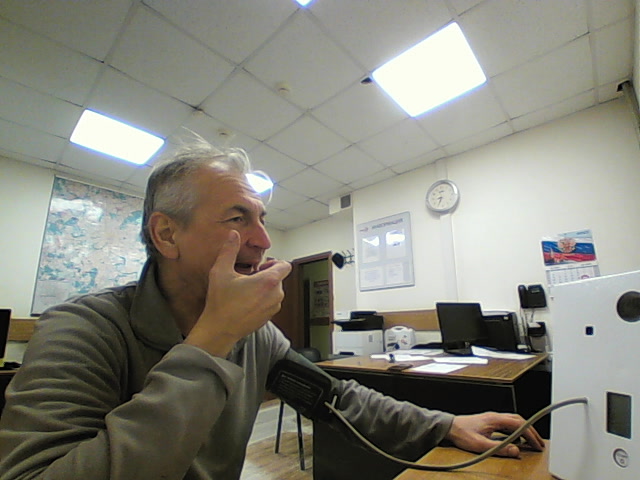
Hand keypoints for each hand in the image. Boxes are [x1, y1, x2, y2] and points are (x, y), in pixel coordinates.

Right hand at [184, 230, 291, 356]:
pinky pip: (271, 302)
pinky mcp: (269, 317)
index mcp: (269, 281)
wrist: (219, 329)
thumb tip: (233, 234)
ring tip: (245, 290)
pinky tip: (245, 301)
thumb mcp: (221, 271)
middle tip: (248, 278)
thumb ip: (229, 250)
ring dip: (264, 287)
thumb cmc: (221, 302)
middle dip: (266, 275)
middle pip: (279, 277)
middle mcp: (276, 295)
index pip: (285, 265)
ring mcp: (274, 307)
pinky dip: (262, 298)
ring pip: (275, 290)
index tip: (260, 266)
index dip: (274, 262)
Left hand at [445, 412, 544, 457]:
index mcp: (494, 419)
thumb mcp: (480, 445)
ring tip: (531, 442)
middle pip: (519, 420)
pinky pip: (507, 424)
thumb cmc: (462, 433)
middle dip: (530, 432)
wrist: (449, 427)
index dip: (530, 434)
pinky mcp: (489, 422)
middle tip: (538, 444)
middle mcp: (495, 416)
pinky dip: (516, 430)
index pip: (519, 424)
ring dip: (524, 430)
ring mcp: (492, 418)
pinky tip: (516, 439)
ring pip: (513, 421)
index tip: (537, 444)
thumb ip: (499, 448)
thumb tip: (515, 451)